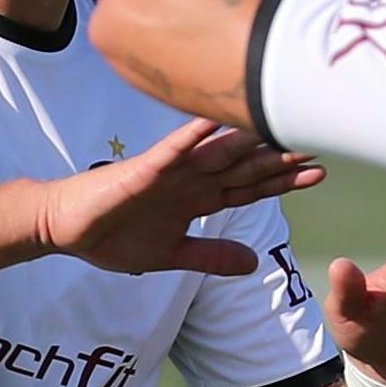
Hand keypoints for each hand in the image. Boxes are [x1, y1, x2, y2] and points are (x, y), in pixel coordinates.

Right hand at [41, 118, 323, 275]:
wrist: (66, 229)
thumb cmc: (114, 237)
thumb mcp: (173, 256)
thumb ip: (212, 257)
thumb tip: (255, 264)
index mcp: (199, 199)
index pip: (250, 188)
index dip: (283, 181)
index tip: (319, 172)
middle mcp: (191, 179)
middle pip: (244, 167)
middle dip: (279, 157)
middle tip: (319, 141)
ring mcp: (169, 171)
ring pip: (217, 153)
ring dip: (250, 141)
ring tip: (283, 125)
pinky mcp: (144, 171)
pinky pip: (173, 151)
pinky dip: (193, 137)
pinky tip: (216, 122)